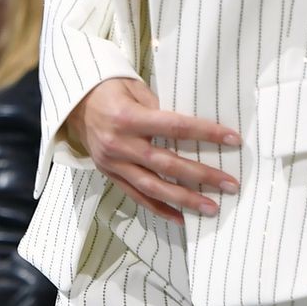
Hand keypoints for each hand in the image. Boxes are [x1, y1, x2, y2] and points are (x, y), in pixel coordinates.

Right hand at [63, 77, 240, 224]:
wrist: (74, 104)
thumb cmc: (110, 89)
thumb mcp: (135, 88)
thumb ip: (160, 108)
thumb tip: (191, 128)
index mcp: (128, 118)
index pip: (175, 127)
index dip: (206, 134)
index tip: (233, 139)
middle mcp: (119, 144)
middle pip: (167, 163)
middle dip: (202, 175)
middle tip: (230, 184)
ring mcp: (113, 164)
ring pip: (153, 187)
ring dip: (184, 199)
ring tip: (211, 207)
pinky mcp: (110, 175)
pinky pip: (136, 196)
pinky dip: (159, 208)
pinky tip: (181, 217)